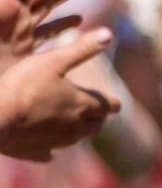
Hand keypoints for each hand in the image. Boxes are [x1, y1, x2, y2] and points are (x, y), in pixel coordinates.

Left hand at [0, 0, 98, 47]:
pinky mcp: (20, 53)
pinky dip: (61, 23)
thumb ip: (67, 46)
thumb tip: (107, 34)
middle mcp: (8, 18)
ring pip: (45, 6)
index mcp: (1, 11)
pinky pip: (44, 32)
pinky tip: (79, 19)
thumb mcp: (30, 57)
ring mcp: (15, 35)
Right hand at [0, 21, 116, 158]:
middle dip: (97, 118)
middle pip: (96, 126)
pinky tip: (48, 150)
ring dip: (77, 131)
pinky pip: (48, 153)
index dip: (110, 102)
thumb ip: (81, 49)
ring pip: (76, 139)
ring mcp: (56, 143)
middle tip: (95, 113)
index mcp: (82, 105)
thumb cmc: (22, 86)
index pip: (108, 106)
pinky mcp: (36, 153)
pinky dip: (50, 149)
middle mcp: (75, 128)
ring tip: (72, 123)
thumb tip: (108, 34)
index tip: (113, 102)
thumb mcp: (52, 61)